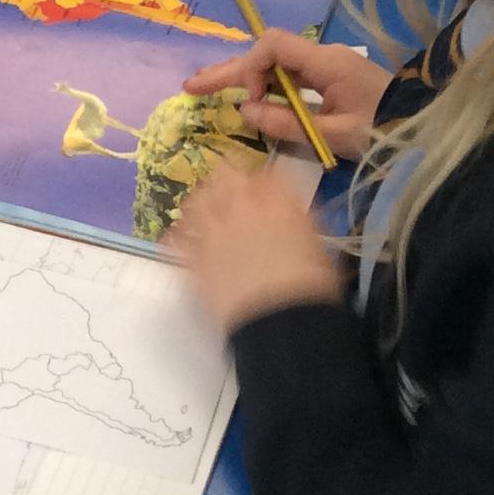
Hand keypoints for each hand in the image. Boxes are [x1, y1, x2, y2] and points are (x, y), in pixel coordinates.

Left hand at [167, 162, 343, 336]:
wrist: (280, 322)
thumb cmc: (311, 286)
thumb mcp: (317, 245)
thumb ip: (297, 220)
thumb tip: (289, 214)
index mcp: (276, 198)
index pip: (262, 172)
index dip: (260, 180)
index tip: (262, 188)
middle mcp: (240, 206)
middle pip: (223, 175)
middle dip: (225, 182)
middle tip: (229, 195)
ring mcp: (211, 230)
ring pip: (195, 200)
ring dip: (200, 203)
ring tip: (204, 212)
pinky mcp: (192, 256)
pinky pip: (177, 236)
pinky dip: (179, 234)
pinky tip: (182, 238)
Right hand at [186, 29, 392, 165]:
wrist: (427, 128)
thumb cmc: (386, 130)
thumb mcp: (336, 135)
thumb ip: (288, 124)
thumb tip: (244, 111)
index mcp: (325, 62)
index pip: (272, 45)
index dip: (251, 69)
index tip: (250, 101)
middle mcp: (322, 57)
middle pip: (266, 54)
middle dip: (229, 71)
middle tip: (191, 87)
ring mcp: (327, 67)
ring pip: (275, 65)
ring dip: (243, 78)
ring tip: (207, 91)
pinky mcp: (332, 80)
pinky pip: (290, 77)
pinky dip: (265, 86)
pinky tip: (248, 100)